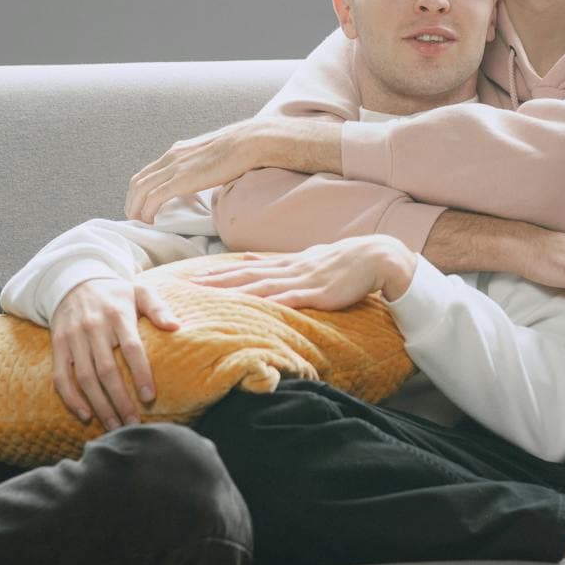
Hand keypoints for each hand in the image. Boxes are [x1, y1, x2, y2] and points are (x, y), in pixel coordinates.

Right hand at [48, 277, 180, 430]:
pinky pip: (61, 376)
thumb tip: (176, 326)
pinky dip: (71, 398)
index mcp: (117, 314)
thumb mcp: (139, 291)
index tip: (150, 397)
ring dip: (100, 405)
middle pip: (107, 370)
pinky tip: (85, 414)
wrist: (73, 281)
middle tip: (134, 423)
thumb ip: (158, 308)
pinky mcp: (58, 346)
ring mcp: (73, 337)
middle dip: (121, 400)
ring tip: (115, 426)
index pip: (131, 348)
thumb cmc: (114, 293)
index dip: (140, 374)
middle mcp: (93, 327)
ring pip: (85, 378)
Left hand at [125, 120, 263, 223]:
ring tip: (140, 222)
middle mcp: (171, 157)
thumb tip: (207, 178)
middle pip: (138, 181)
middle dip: (132, 202)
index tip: (141, 206)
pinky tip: (150, 221)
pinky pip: (155, 197)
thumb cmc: (239, 149)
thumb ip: (202, 166)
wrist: (249, 142)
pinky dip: (147, 211)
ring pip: (141, 190)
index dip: (139, 191)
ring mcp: (175, 167)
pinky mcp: (182, 179)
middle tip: (135, 218)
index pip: (147, 172)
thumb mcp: (211, 156)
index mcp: (177, 151)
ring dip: (135, 208)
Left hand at [192, 236, 414, 308]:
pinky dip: (276, 302)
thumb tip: (249, 261)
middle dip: (216, 281)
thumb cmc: (342, 263)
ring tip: (213, 296)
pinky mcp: (320, 294)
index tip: (193, 278)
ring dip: (236, 291)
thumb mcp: (305, 260)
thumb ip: (277, 264)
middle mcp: (289, 270)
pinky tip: (260, 306)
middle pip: (246, 275)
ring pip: (263, 286)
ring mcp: (304, 281)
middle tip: (188, 287)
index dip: (218, 273)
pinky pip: (295, 299)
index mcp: (285, 264)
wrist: (376, 258)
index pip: (245, 268)